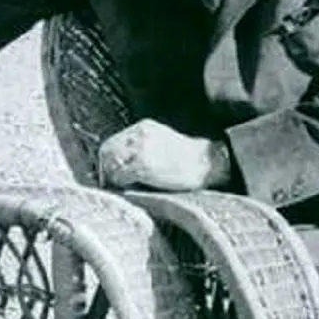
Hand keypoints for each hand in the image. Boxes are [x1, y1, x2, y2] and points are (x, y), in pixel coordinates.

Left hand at [97, 119, 232, 191]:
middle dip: (107, 170)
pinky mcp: (143, 164)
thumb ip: (142, 150)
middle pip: (107, 151)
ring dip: (113, 178)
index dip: (109, 162)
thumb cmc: (190, 161)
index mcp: (144, 128)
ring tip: (124, 188)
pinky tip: (132, 189)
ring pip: (111, 163)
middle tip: (113, 185)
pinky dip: (121, 184)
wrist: (211, 163)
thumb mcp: (163, 145)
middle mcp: (139, 134)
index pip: (113, 143)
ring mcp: (140, 148)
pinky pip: (121, 175)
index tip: (111, 176)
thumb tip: (120, 170)